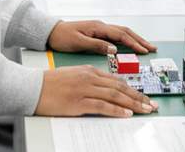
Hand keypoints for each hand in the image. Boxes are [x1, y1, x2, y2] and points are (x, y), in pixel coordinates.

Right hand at [34, 65, 157, 117]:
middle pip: (120, 87)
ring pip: (115, 96)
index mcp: (89, 70)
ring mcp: (84, 89)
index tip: (144, 97)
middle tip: (152, 105)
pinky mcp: (78, 102)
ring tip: (146, 110)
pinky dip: (117, 110)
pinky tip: (126, 114)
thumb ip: (89, 81)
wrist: (31, 87)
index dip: (133, 89)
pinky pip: (102, 106)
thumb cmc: (50, 84)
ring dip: (133, 104)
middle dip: (139, 97)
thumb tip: (105, 91)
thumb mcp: (73, 76)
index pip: (117, 80)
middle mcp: (89, 77)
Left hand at [47, 20, 156, 55]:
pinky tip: (130, 45)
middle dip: (140, 40)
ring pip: (122, 32)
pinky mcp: (98, 33)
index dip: (134, 43)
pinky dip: (126, 40)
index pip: (121, 35)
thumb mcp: (78, 43)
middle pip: (125, 32)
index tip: (144, 50)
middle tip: (152, 48)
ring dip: (135, 39)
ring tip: (146, 46)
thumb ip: (97, 45)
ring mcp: (100, 29)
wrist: (51, 32)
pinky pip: (116, 35)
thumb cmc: (62, 37)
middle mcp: (101, 26)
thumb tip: (115, 49)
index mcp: (98, 27)